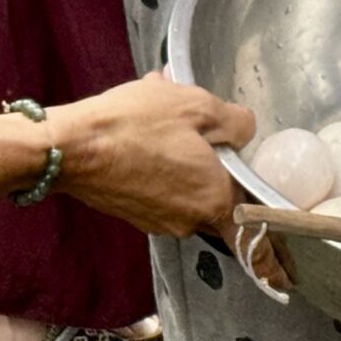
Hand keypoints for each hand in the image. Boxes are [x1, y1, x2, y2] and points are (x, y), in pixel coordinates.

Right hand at [48, 74, 254, 241]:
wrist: (67, 148)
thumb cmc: (134, 124)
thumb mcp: (196, 106)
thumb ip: (236, 123)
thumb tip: (245, 133)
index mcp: (214, 199)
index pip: (253, 220)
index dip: (262, 216)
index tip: (273, 234)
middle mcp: (189, 220)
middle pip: (219, 197)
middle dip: (215, 166)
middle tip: (205, 133)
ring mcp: (158, 221)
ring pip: (188, 190)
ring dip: (184, 161)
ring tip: (167, 121)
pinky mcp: (133, 213)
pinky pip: (161, 190)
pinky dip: (160, 166)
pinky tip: (145, 134)